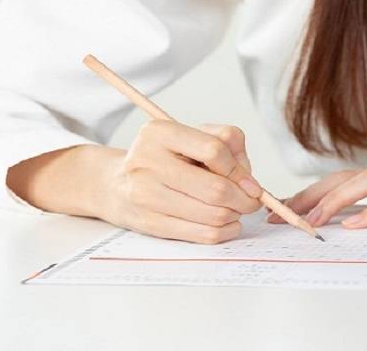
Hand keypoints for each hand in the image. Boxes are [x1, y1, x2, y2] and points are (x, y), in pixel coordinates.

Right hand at [103, 121, 261, 242]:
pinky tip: (226, 223)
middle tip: (250, 200)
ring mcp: (145, 195)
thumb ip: (225, 141)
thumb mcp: (189, 136)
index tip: (250, 181)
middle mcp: (147, 162)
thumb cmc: (163, 158)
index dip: (240, 169)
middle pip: (215, 188)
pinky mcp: (150, 223)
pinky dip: (224, 231)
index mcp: (159, 133)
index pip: (214, 150)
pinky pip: (202, 234)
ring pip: (213, 214)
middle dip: (243, 198)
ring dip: (234, 215)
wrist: (115, 184)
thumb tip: (248, 177)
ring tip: (234, 209)